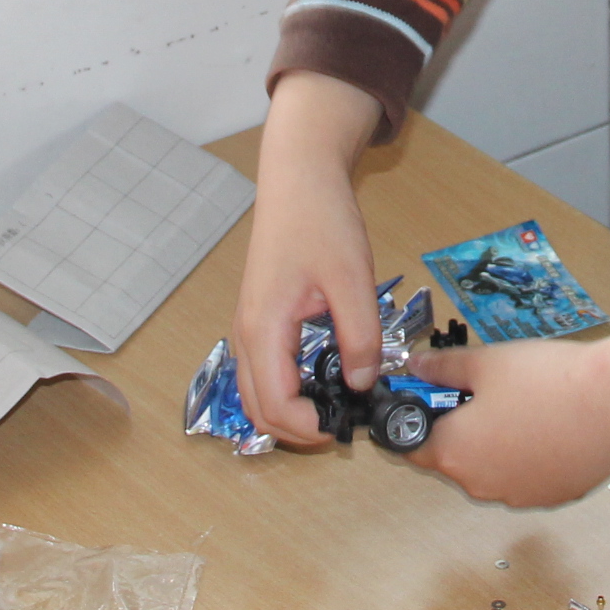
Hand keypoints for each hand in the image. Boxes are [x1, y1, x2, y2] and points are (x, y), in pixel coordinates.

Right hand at [232, 73, 386, 447]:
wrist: (299, 179)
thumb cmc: (320, 221)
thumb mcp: (352, 280)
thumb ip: (360, 336)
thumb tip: (362, 384)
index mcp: (264, 329)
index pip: (276, 405)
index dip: (309, 430)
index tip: (347, 428)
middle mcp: (247, 335)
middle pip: (258, 410)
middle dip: (298, 430)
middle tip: (344, 426)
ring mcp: (249, 328)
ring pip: (258, 395)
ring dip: (291, 413)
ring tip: (337, 408)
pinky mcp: (260, 320)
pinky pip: (265, 373)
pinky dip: (287, 392)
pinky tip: (324, 381)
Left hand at [405, 323, 609, 508]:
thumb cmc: (545, 381)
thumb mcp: (484, 362)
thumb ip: (442, 368)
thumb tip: (417, 367)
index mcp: (452, 452)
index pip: (410, 447)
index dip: (414, 421)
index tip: (426, 401)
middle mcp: (479, 484)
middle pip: (454, 458)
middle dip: (461, 429)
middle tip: (482, 394)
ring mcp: (517, 496)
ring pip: (492, 470)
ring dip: (496, 446)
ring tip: (522, 408)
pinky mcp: (551, 497)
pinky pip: (526, 478)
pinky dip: (529, 458)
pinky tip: (548, 428)